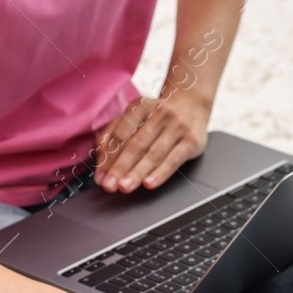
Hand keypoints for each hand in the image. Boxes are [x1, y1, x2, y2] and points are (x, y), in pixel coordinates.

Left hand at [94, 93, 209, 193]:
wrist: (192, 106)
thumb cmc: (157, 118)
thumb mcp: (135, 117)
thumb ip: (114, 134)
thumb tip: (100, 159)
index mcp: (141, 105)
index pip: (121, 134)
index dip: (108, 157)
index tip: (100, 177)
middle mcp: (160, 113)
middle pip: (136, 144)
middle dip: (120, 167)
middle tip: (109, 185)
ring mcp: (178, 126)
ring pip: (154, 153)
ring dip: (137, 172)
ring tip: (124, 187)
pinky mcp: (192, 140)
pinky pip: (173, 160)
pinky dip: (160, 173)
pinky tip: (149, 183)